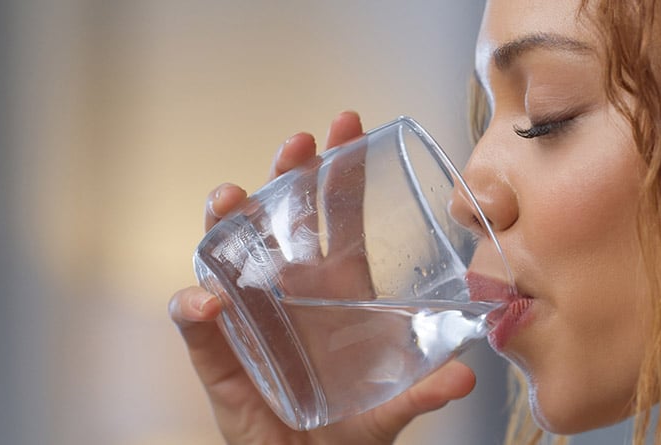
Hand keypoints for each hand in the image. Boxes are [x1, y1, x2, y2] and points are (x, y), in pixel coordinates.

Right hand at [170, 111, 476, 443]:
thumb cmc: (349, 428)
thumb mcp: (392, 408)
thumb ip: (424, 391)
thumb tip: (466, 375)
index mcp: (334, 287)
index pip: (335, 214)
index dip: (339, 168)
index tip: (347, 124)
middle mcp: (288, 289)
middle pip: (280, 215)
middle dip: (285, 174)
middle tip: (296, 145)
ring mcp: (249, 314)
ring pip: (227, 251)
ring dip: (226, 221)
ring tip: (231, 199)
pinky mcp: (218, 352)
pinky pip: (197, 323)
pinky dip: (195, 306)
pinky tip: (209, 299)